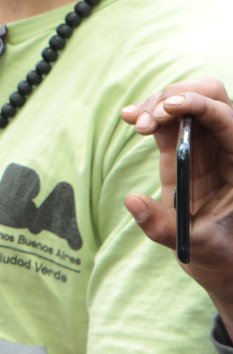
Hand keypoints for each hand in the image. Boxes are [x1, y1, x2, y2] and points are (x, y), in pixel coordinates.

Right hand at [121, 78, 232, 312]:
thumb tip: (132, 201)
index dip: (200, 107)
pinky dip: (147, 110)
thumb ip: (163, 227)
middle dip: (176, 98)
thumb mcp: (195, 245)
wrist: (218, 258)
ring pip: (187, 98)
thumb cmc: (216, 253)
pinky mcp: (182, 146)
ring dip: (157, 102)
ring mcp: (205, 144)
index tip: (167, 110)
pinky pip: (168, 115)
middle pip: (211, 95)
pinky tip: (130, 118)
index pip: (229, 120)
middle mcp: (227, 147)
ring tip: (135, 123)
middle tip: (147, 120)